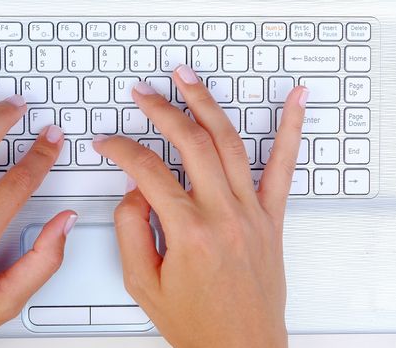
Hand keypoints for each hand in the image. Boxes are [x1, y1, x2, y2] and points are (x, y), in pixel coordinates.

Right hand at [93, 64, 306, 347]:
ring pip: (228, 143)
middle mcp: (223, 215)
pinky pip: (283, 166)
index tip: (108, 142)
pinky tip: (294, 103)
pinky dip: (290, 129)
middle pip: (189, 143)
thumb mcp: (143, 284)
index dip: (121, 150)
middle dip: (161, 110)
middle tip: (144, 94)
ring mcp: (252, 213)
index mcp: (189, 233)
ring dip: (206, 104)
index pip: (147, 172)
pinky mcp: (271, 217)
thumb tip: (134, 192)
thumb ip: (131, 231)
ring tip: (188, 80)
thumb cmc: (197, 324)